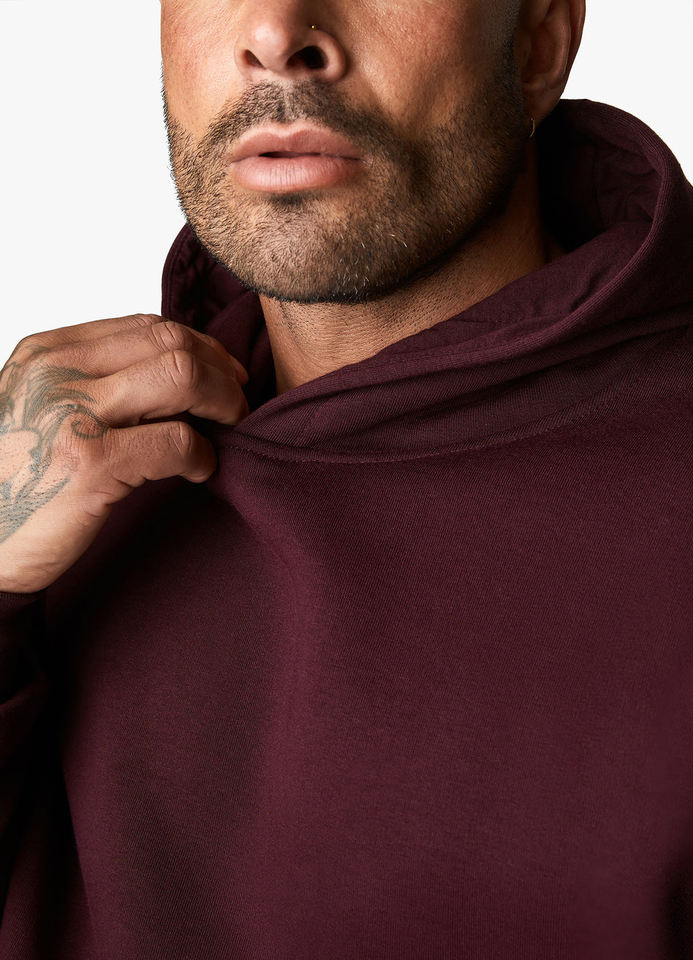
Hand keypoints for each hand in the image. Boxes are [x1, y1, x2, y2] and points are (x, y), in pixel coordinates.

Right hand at [0, 313, 248, 592]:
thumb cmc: (17, 482)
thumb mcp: (41, 410)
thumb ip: (94, 383)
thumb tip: (178, 370)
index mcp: (47, 354)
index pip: (146, 326)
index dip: (201, 348)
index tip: (225, 374)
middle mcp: (57, 373)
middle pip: (171, 342)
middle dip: (221, 372)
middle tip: (236, 405)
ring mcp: (71, 414)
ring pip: (182, 376)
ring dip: (222, 403)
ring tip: (227, 430)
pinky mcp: (89, 464)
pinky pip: (177, 441)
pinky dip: (203, 456)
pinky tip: (198, 470)